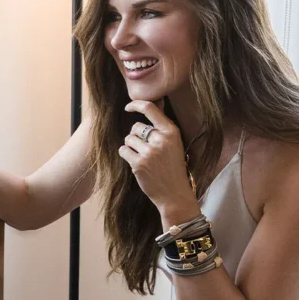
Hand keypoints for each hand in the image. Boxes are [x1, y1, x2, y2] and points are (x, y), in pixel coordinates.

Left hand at [119, 100, 198, 218]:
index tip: (128, 107)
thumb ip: (161, 129)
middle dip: (136, 136)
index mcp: (171, 132)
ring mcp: (149, 152)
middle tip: (146, 150)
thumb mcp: (174, 144)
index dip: (136, 105)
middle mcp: (161, 139)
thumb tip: (147, 106)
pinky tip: (136, 163)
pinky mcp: (139, 163)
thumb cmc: (173, 167)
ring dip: (131, 147)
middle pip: (136, 127)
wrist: (175, 194)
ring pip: (128, 139)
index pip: (150, 109)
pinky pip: (123, 150)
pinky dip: (126, 155)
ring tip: (143, 158)